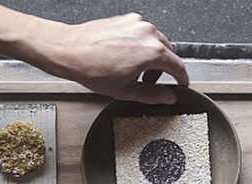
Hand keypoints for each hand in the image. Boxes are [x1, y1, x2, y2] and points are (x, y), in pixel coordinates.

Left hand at [41, 14, 189, 104]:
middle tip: (148, 82)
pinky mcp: (126, 19)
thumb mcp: (125, 91)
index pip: (178, 66)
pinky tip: (124, 57)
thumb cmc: (91, 68)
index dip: (181, 79)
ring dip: (151, 57)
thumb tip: (168, 97)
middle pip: (168, 53)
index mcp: (152, 52)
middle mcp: (147, 33)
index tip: (181, 84)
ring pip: (155, 42)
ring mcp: (136, 23)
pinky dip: (139, 45)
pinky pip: (142, 33)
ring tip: (133, 71)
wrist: (69, 50)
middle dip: (162, 69)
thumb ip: (152, 95)